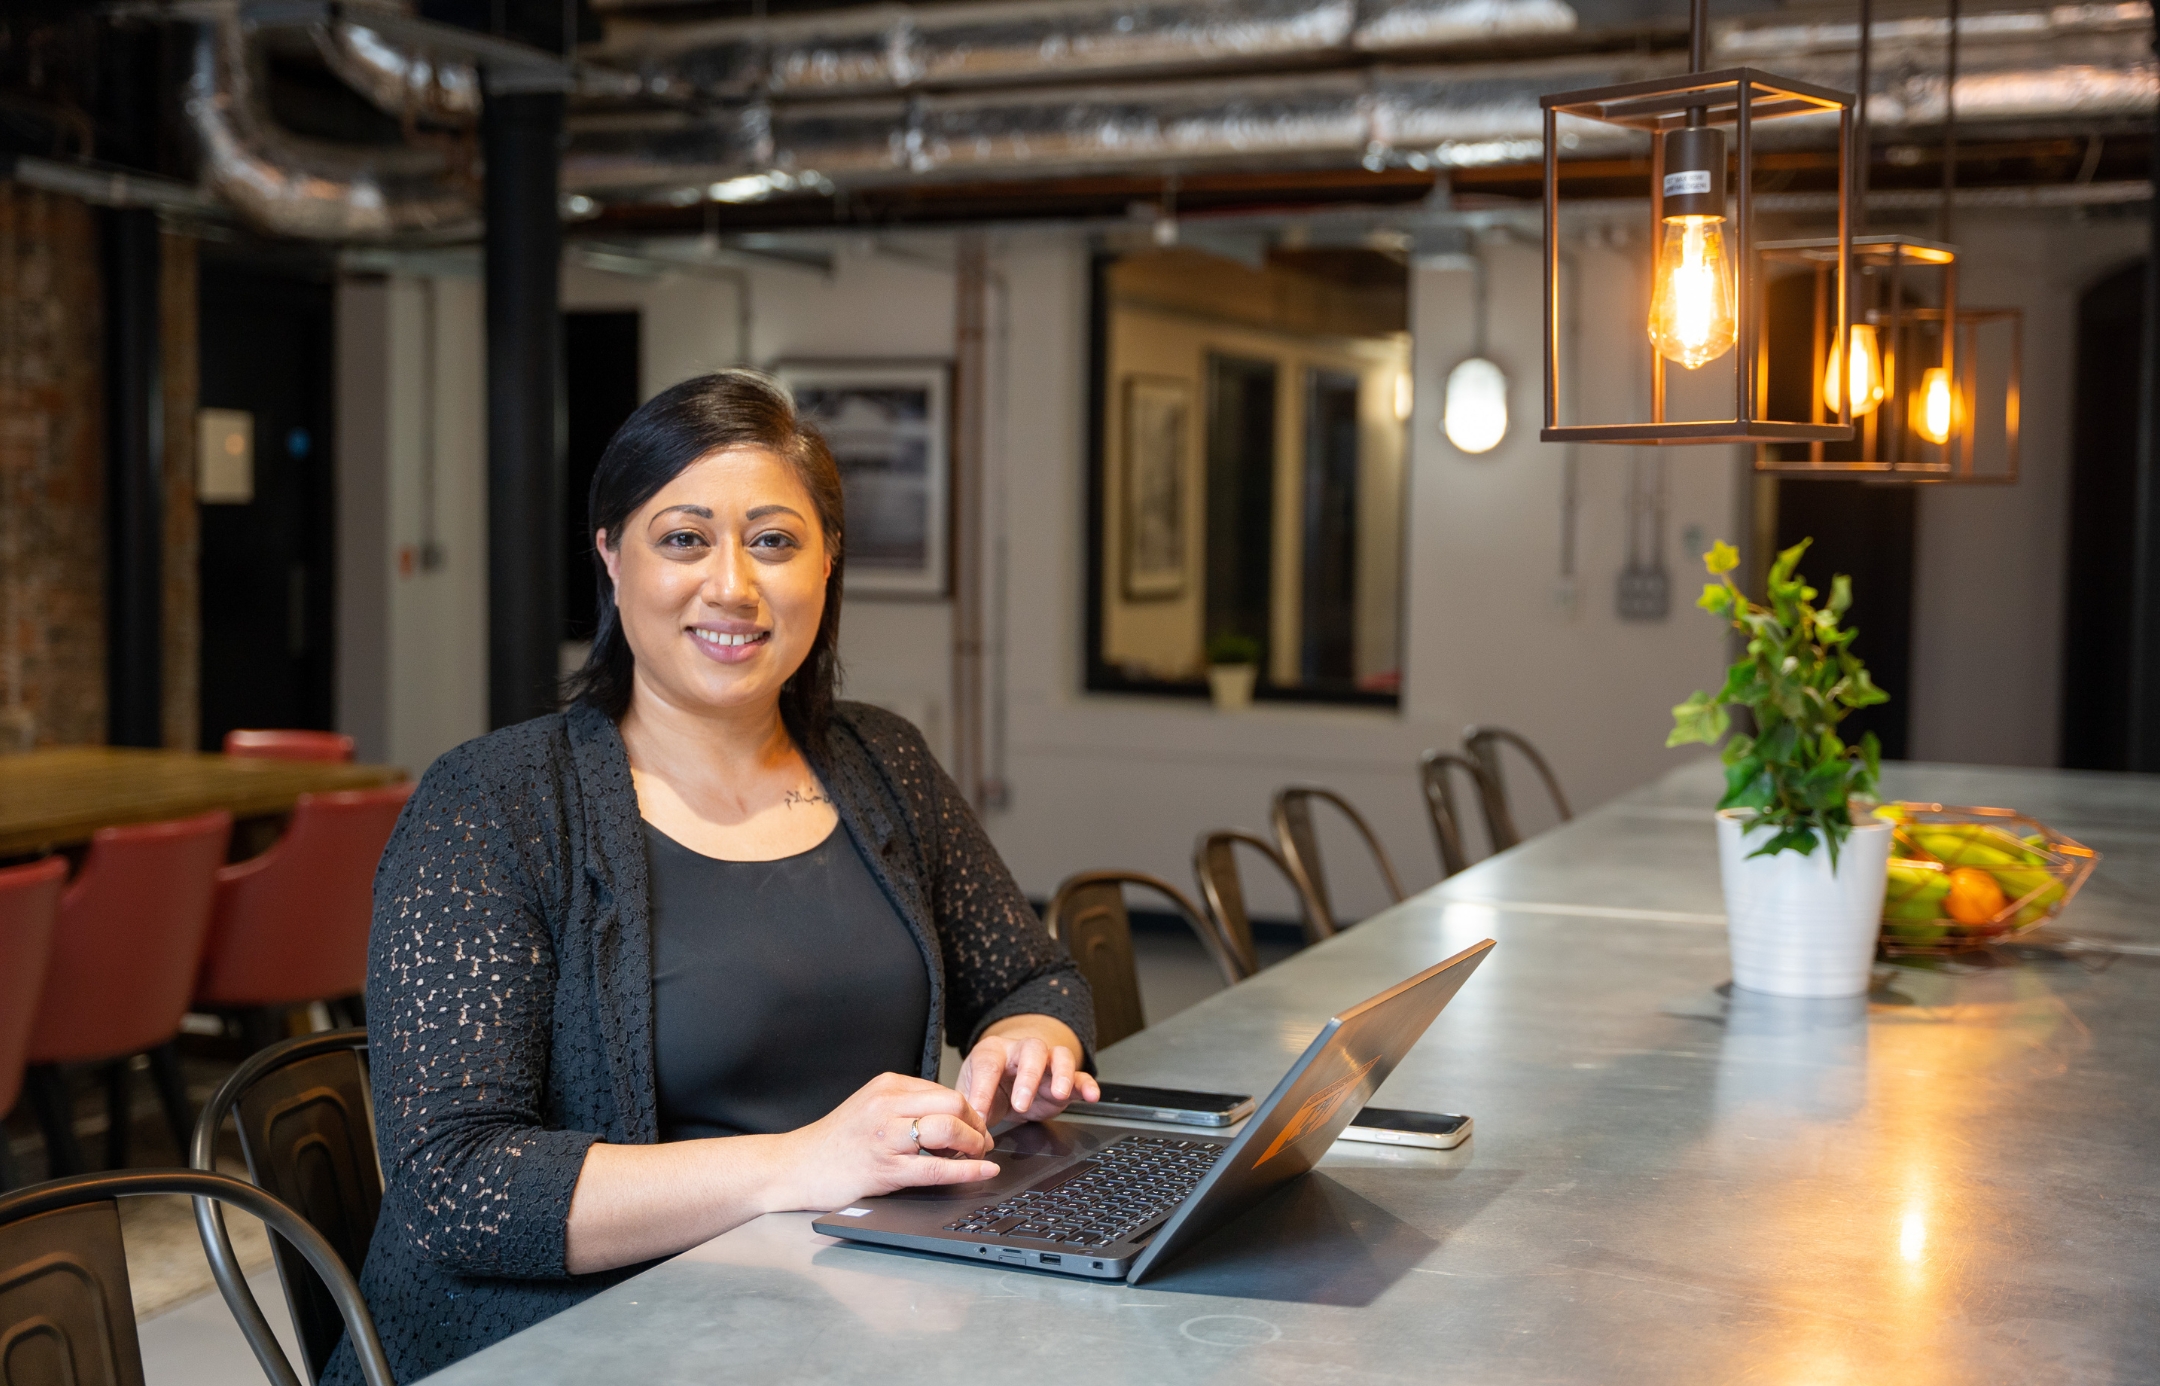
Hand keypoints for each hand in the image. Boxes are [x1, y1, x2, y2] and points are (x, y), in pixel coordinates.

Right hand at [771, 1073, 999, 1211]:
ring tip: (978, 1156)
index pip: (945, 1090)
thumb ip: (905, 1106)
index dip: (969, 1111)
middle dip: (977, 1125)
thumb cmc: (834, 1142)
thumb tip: (951, 1116)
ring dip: (974, 1144)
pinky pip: (936, 1168)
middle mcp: (887, 1105)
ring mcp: (886, 1137)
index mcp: (887, 1086)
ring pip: (948, 1130)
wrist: (795, 1166)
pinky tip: (983, 1171)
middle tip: (983, 1143)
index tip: (977, 1127)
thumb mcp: (870, 1107)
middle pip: (954, 1104)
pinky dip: (967, 1170)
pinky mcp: (885, 1169)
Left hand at [958, 1017, 1100, 1126]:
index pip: (988, 1065)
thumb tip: (968, 1129)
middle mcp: (1022, 1051)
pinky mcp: (1065, 1080)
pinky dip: (1087, 1085)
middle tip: (1020, 1103)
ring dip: (1061, 1075)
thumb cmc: (987, 1084)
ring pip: (1060, 1056)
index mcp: (993, 1052)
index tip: (980, 1115)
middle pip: (1031, 1050)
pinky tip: (1092, 1096)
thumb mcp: (969, 1094)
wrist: (1005, 1080)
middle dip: (1028, 1077)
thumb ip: (968, 1108)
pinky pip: (1081, 1076)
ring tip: (1058, 1094)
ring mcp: (1047, 1063)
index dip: (983, 1090)